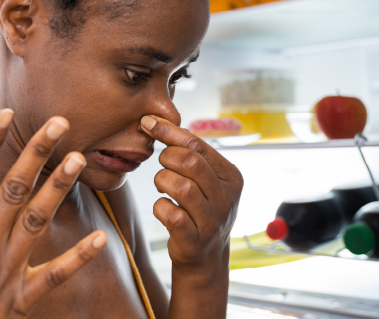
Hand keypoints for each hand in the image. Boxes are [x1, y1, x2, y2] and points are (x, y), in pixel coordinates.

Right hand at [0, 110, 107, 318]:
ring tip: (79, 159)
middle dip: (37, 153)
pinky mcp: (23, 298)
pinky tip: (100, 238)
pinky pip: (56, 275)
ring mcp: (8, 271)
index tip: (4, 115)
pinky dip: (79, 258)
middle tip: (59, 123)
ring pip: (38, 221)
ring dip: (60, 189)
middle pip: (14, 190)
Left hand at [140, 115, 242, 278]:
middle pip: (191, 163)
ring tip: (163, 187)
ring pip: (181, 187)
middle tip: (162, 166)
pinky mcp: (195, 240)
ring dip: (162, 181)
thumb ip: (191, 153)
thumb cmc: (200, 208)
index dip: (169, 131)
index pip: (198, 144)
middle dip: (167, 158)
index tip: (147, 122)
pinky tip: (164, 207)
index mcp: (231, 176)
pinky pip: (171, 214)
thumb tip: (159, 122)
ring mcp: (213, 220)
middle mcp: (227, 197)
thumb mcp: (206, 180)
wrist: (205, 256)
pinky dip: (160, 207)